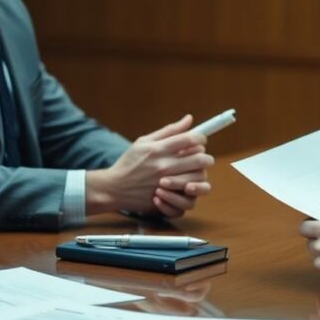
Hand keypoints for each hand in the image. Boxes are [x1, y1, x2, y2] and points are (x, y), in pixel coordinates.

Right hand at [86, 115, 213, 216]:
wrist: (113, 188)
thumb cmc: (129, 163)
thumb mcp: (144, 142)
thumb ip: (168, 131)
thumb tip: (189, 119)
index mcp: (159, 150)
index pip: (191, 139)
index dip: (201, 138)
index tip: (199, 141)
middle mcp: (163, 166)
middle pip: (200, 159)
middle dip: (205, 157)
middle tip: (201, 158)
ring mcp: (166, 185)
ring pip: (199, 178)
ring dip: (201, 174)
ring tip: (195, 172)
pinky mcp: (166, 200)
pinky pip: (189, 198)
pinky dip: (192, 192)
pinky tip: (187, 186)